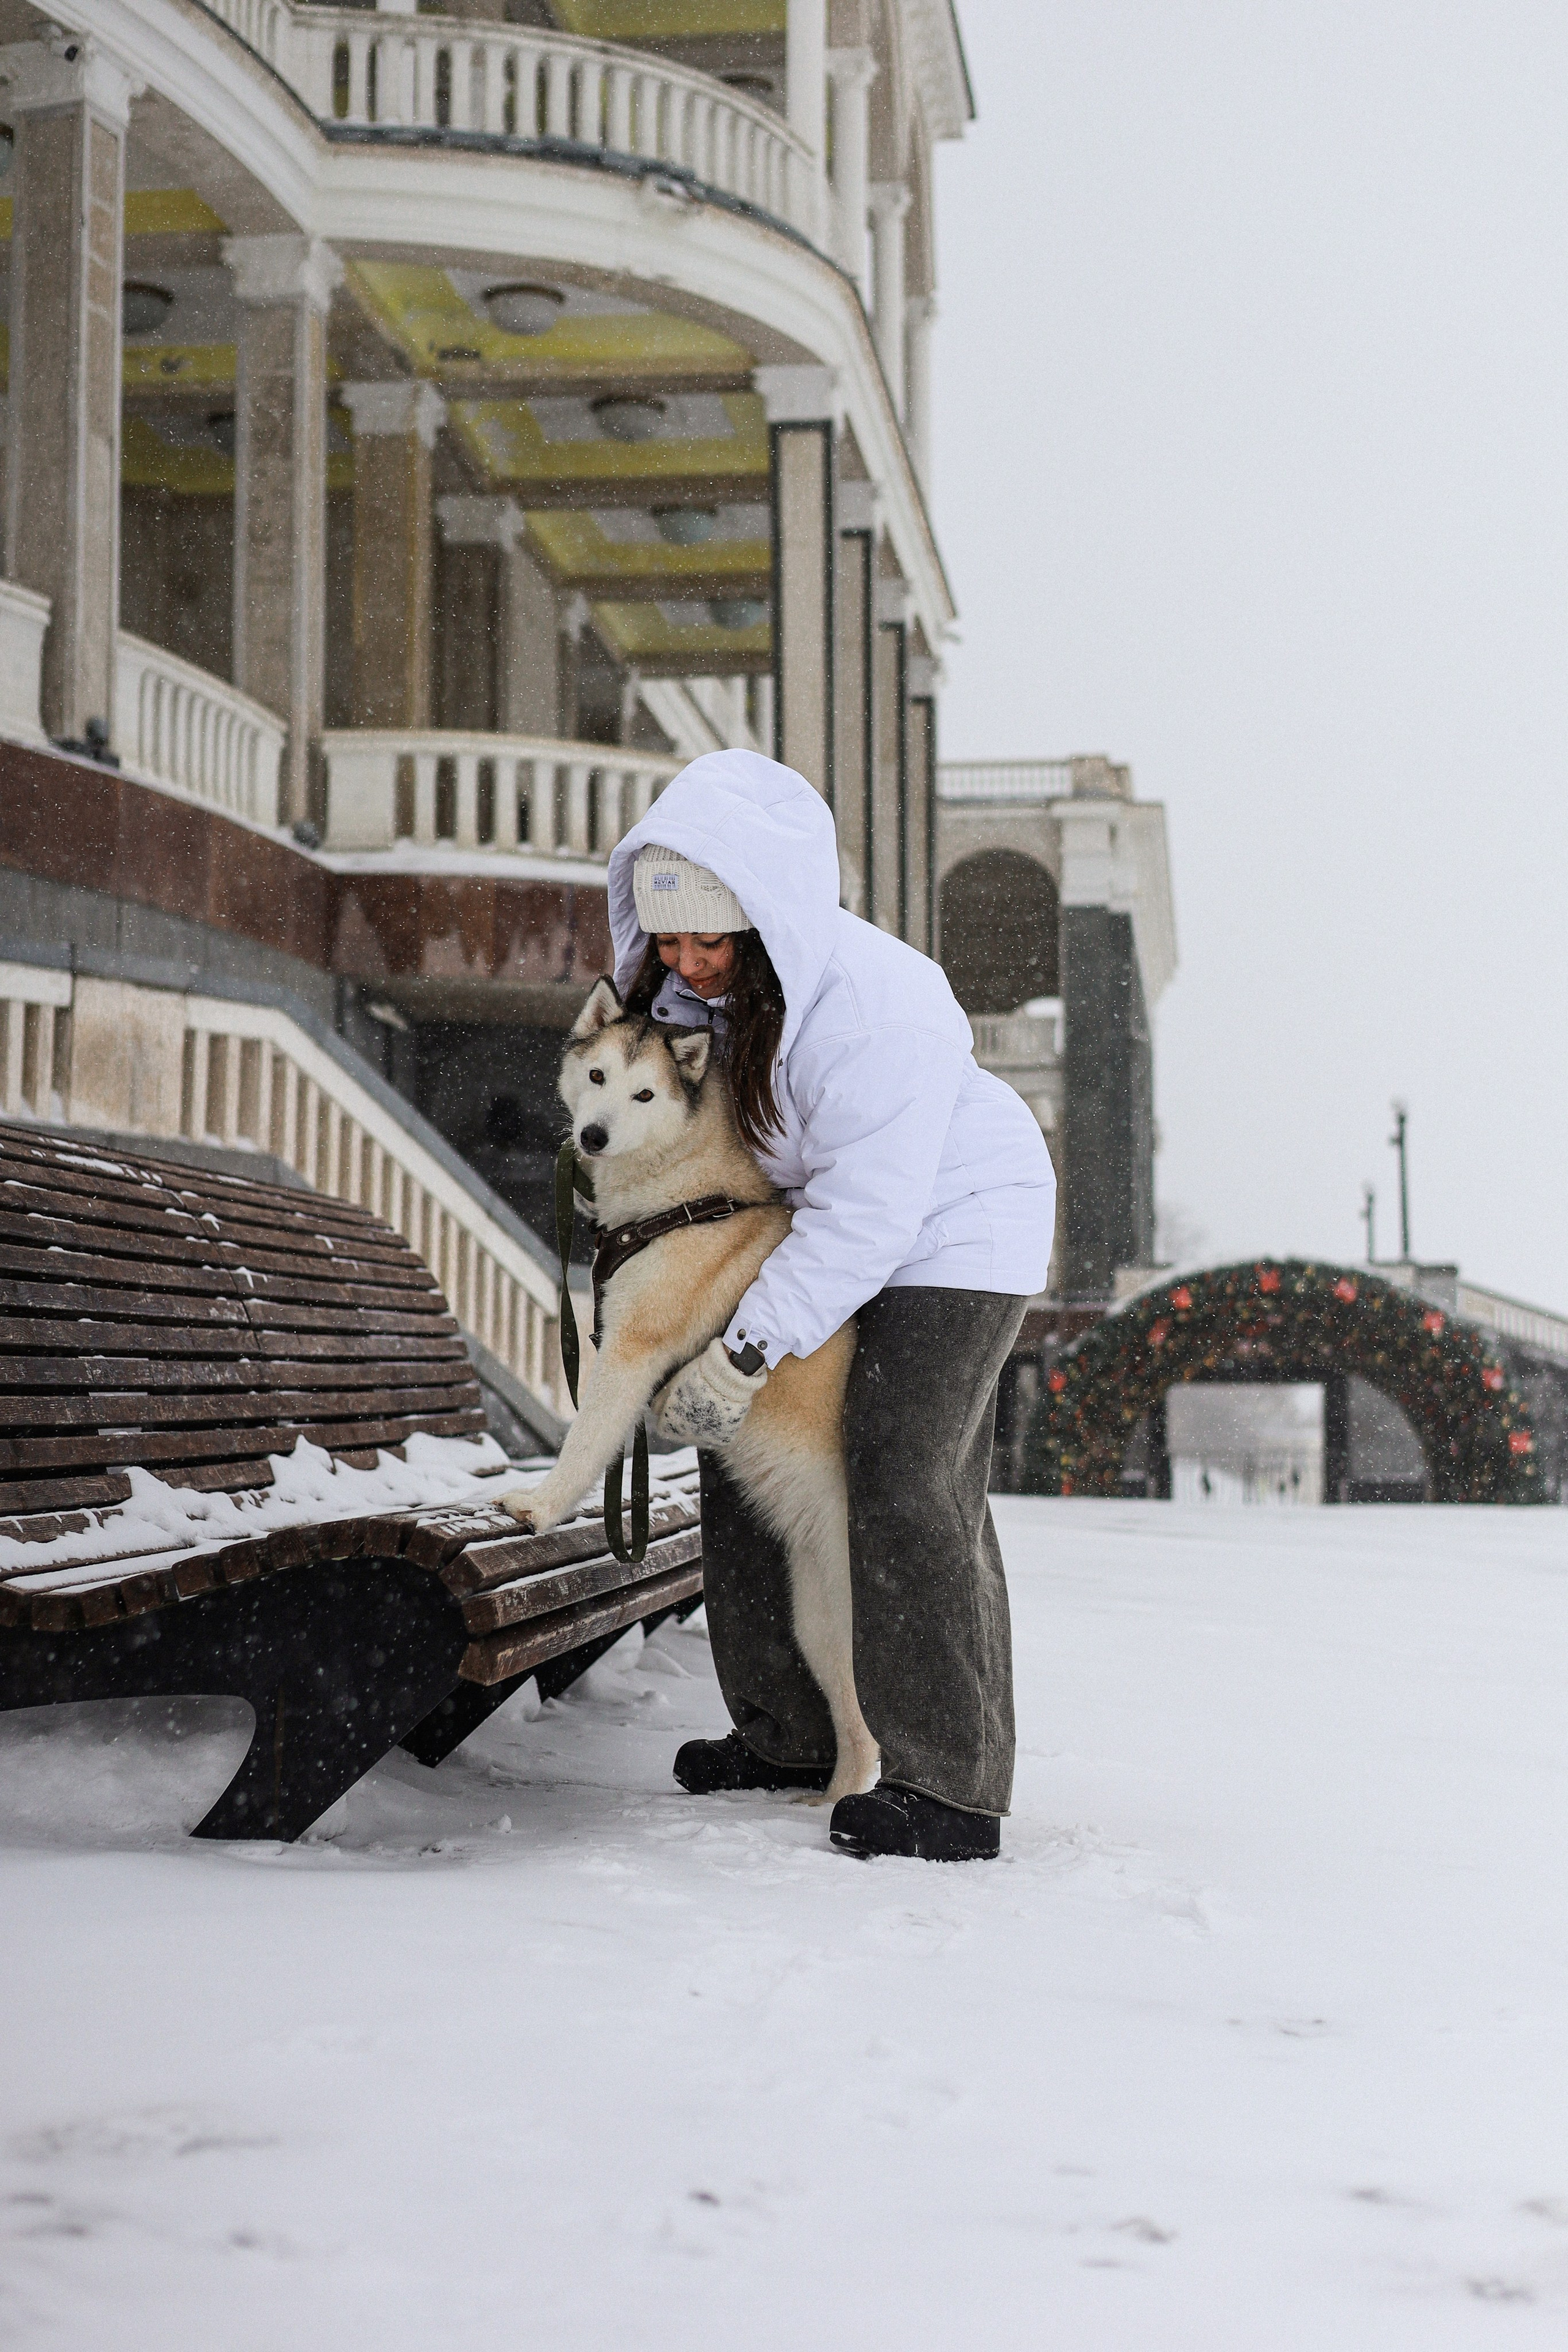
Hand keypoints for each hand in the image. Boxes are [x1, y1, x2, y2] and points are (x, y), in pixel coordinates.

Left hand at [651, 1337, 766, 1446]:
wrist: (726, 1377)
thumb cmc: (695, 1378)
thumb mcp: (669, 1387)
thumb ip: (658, 1404)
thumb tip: (654, 1412)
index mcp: (669, 1427)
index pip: (663, 1429)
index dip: (669, 1416)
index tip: (678, 1405)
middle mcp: (685, 1438)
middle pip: (681, 1434)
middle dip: (685, 1422)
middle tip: (696, 1404)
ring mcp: (705, 1440)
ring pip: (699, 1437)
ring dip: (701, 1426)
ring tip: (709, 1407)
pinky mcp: (723, 1439)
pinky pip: (717, 1438)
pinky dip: (718, 1428)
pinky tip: (720, 1413)